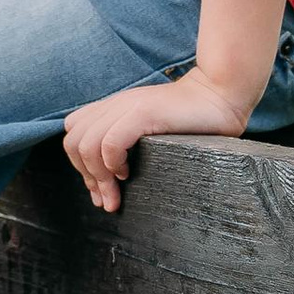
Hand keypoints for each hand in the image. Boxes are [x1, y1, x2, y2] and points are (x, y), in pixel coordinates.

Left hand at [61, 69, 252, 214]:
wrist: (220, 94)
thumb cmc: (193, 120)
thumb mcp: (151, 129)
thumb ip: (129, 140)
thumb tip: (114, 178)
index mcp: (113, 108)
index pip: (73, 136)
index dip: (81, 167)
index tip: (101, 192)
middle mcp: (115, 105)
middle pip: (74, 143)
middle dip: (87, 178)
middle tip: (107, 199)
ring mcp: (127, 107)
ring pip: (87, 145)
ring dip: (99, 177)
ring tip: (116, 193)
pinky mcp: (143, 112)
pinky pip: (110, 142)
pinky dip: (112, 163)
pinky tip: (128, 173)